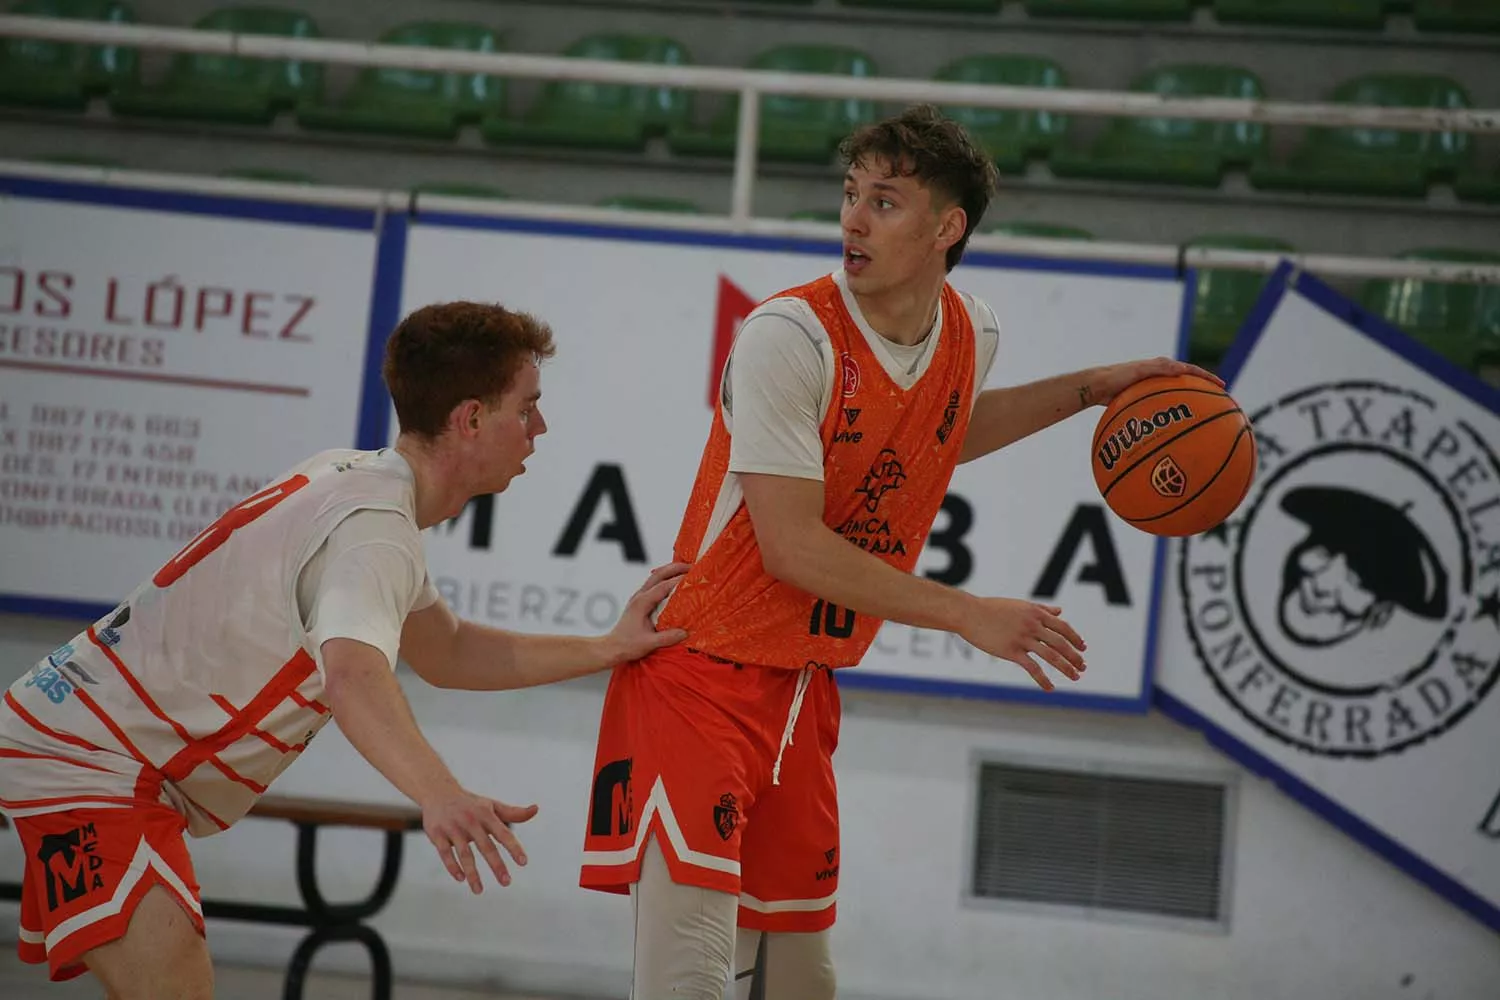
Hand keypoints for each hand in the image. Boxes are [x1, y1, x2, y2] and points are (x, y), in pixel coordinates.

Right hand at [421, 788, 537, 893]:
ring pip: (465, 853)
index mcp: (486, 815)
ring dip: (472, 873)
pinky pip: (445, 853)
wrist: (438, 792)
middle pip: (486, 846)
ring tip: (479, 891)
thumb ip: (514, 813)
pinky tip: (461, 879)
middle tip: (506, 882)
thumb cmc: (471, 804)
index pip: (503, 833)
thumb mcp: (492, 805)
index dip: (514, 848)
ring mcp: (453, 828)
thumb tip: (536, 809)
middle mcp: (471, 821)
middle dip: (496, 865)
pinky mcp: (437, 834)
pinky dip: (452, 866)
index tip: (523, 863)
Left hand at [604, 561, 690, 662]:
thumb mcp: (649, 643)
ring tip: (685, 570)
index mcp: (641, 603)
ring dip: (670, 571)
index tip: (692, 577)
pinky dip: (665, 579)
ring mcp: (639, 598)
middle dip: (675, 568)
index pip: (662, 586)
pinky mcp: (640, 602)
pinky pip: (654, 585)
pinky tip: (674, 583)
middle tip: (691, 567)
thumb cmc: (627, 645)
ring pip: (655, 577)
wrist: (612, 647)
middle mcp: (639, 596)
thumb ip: (667, 637)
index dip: (678, 580)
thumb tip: (685, 632)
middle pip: (658, 575)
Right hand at [959, 597, 1086, 691]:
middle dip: (1075, 656)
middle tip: (1083, 667)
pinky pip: (1033, 668)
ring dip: (1066, 668)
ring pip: (1052, 656)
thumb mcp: (1020, 605)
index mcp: (1036, 613)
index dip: (1075, 638)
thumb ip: (1042, 608)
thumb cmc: (993, 608)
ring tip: (1075, 677)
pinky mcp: (1012, 651)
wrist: (969, 613)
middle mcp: (1033, 625)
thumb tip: (1059, 610)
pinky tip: (1050, 688)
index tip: (1083, 648)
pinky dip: (1043, 680)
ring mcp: (1023, 638)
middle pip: (1061, 643)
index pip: (1063, 627)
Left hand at [1087, 357, 1223, 407]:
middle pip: (1186, 383)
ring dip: (1188, 403)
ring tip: (1200, 416)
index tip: (1221, 386)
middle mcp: (1159, 376)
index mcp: (1161, 366)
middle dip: (1202, 390)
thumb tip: (1183, 369)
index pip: (1190, 370)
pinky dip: (1170, 414)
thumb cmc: (1116, 377)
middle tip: (1217, 401)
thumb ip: (1160, 369)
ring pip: (1175, 396)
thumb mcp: (1139, 371)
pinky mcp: (1143, 399)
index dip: (1206, 378)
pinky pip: (1162, 406)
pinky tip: (1174, 429)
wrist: (1096, 386)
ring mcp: (1151, 388)